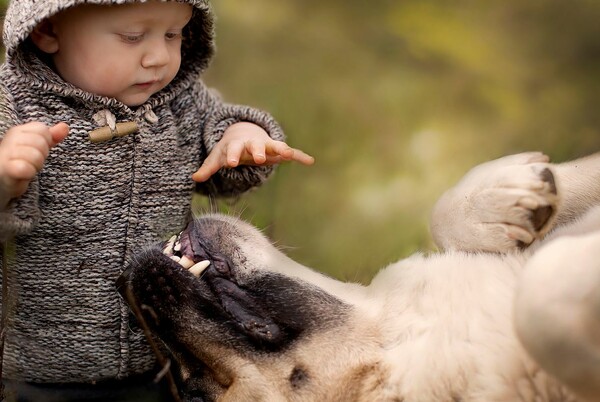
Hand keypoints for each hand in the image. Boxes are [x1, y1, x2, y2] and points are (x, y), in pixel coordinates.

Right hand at [0, 122, 68, 208]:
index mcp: (18, 131)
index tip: (35, 150)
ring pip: (35, 156)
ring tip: (27, 168)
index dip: (45, 143)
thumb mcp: (37, 147)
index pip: (42, 129)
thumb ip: (51, 137)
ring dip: (36, 166)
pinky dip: (28, 173)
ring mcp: (6, 154)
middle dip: (42, 156)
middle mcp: (10, 139)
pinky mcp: (6, 169)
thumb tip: (65, 126)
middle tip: (31, 161)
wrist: (3, 179)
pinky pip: (25, 168)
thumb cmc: (20, 162)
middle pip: (41, 143)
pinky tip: (23, 174)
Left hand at [192, 122, 313, 181]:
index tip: (231, 164)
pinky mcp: (277, 149)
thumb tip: (193, 178)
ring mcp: (267, 145)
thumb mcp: (217, 157)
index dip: (232, 156)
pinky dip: (300, 156)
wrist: (245, 133)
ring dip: (281, 149)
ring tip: (289, 153)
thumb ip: (208, 168)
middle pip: (255, 146)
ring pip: (275, 146)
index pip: (233, 150)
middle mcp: (253, 143)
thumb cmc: (229, 149)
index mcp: (237, 145)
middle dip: (257, 151)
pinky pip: (290, 152)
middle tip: (258, 158)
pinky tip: (310, 161)